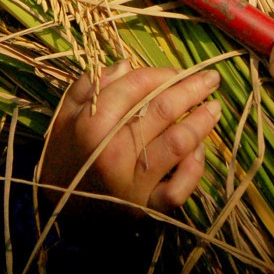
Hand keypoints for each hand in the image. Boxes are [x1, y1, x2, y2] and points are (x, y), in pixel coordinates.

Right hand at [40, 61, 221, 211]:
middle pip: (162, 110)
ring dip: (201, 122)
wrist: (58, 209)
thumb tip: (126, 64)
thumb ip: (91, 85)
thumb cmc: (65, 154)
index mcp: (92, 124)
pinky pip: (178, 189)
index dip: (161, 73)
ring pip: (177, 144)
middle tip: (211, 79)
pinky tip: (199, 151)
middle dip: (191, 88)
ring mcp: (132, 182)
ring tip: (214, 108)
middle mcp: (114, 152)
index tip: (177, 70)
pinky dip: (194, 169)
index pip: (136, 86)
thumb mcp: (66, 114)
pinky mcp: (146, 208)